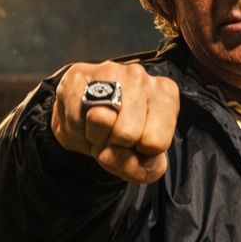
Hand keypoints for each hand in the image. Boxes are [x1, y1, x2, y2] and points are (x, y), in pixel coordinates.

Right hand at [51, 61, 179, 183]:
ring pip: (99, 119)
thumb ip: (142, 170)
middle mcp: (140, 77)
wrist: (86, 119)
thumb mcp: (144, 161)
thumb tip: (108, 155)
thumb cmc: (122, 137)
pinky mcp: (78, 75)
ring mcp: (108, 71)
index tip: (135, 144)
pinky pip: (74, 118)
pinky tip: (82, 119)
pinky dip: (75, 130)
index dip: (138, 154)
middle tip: (112, 138)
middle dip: (113, 146)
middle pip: (126, 133)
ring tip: (98, 129)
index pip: (154, 143)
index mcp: (165, 95)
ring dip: (94, 137)